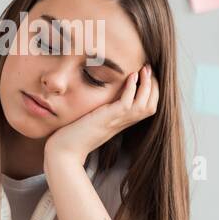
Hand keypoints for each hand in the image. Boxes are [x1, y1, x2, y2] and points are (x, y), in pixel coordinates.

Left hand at [43, 64, 157, 166]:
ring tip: (144, 69)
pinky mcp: (108, 119)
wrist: (65, 151)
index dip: (152, 91)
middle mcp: (123, 122)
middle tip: (148, 68)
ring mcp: (117, 121)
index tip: (147, 75)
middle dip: (154, 86)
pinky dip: (132, 89)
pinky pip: (127, 103)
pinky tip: (131, 76)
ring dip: (148, 85)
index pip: (148, 108)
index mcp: (122, 122)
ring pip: (145, 105)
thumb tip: (101, 94)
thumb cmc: (75, 135)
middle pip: (151, 106)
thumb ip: (102, 109)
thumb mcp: (94, 118)